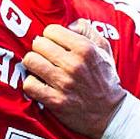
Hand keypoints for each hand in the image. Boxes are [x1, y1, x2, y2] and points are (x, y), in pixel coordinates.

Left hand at [22, 21, 125, 138]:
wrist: (110, 113)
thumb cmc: (104, 78)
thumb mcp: (104, 49)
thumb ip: (87, 29)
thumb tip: (68, 24)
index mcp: (85, 49)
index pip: (51, 30)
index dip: (51, 37)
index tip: (55, 45)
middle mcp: (74, 65)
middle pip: (38, 44)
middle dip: (40, 49)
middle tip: (46, 57)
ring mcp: (64, 83)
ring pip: (30, 61)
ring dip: (33, 65)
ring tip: (40, 69)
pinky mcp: (55, 101)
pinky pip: (29, 85)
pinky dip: (31, 84)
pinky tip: (39, 84)